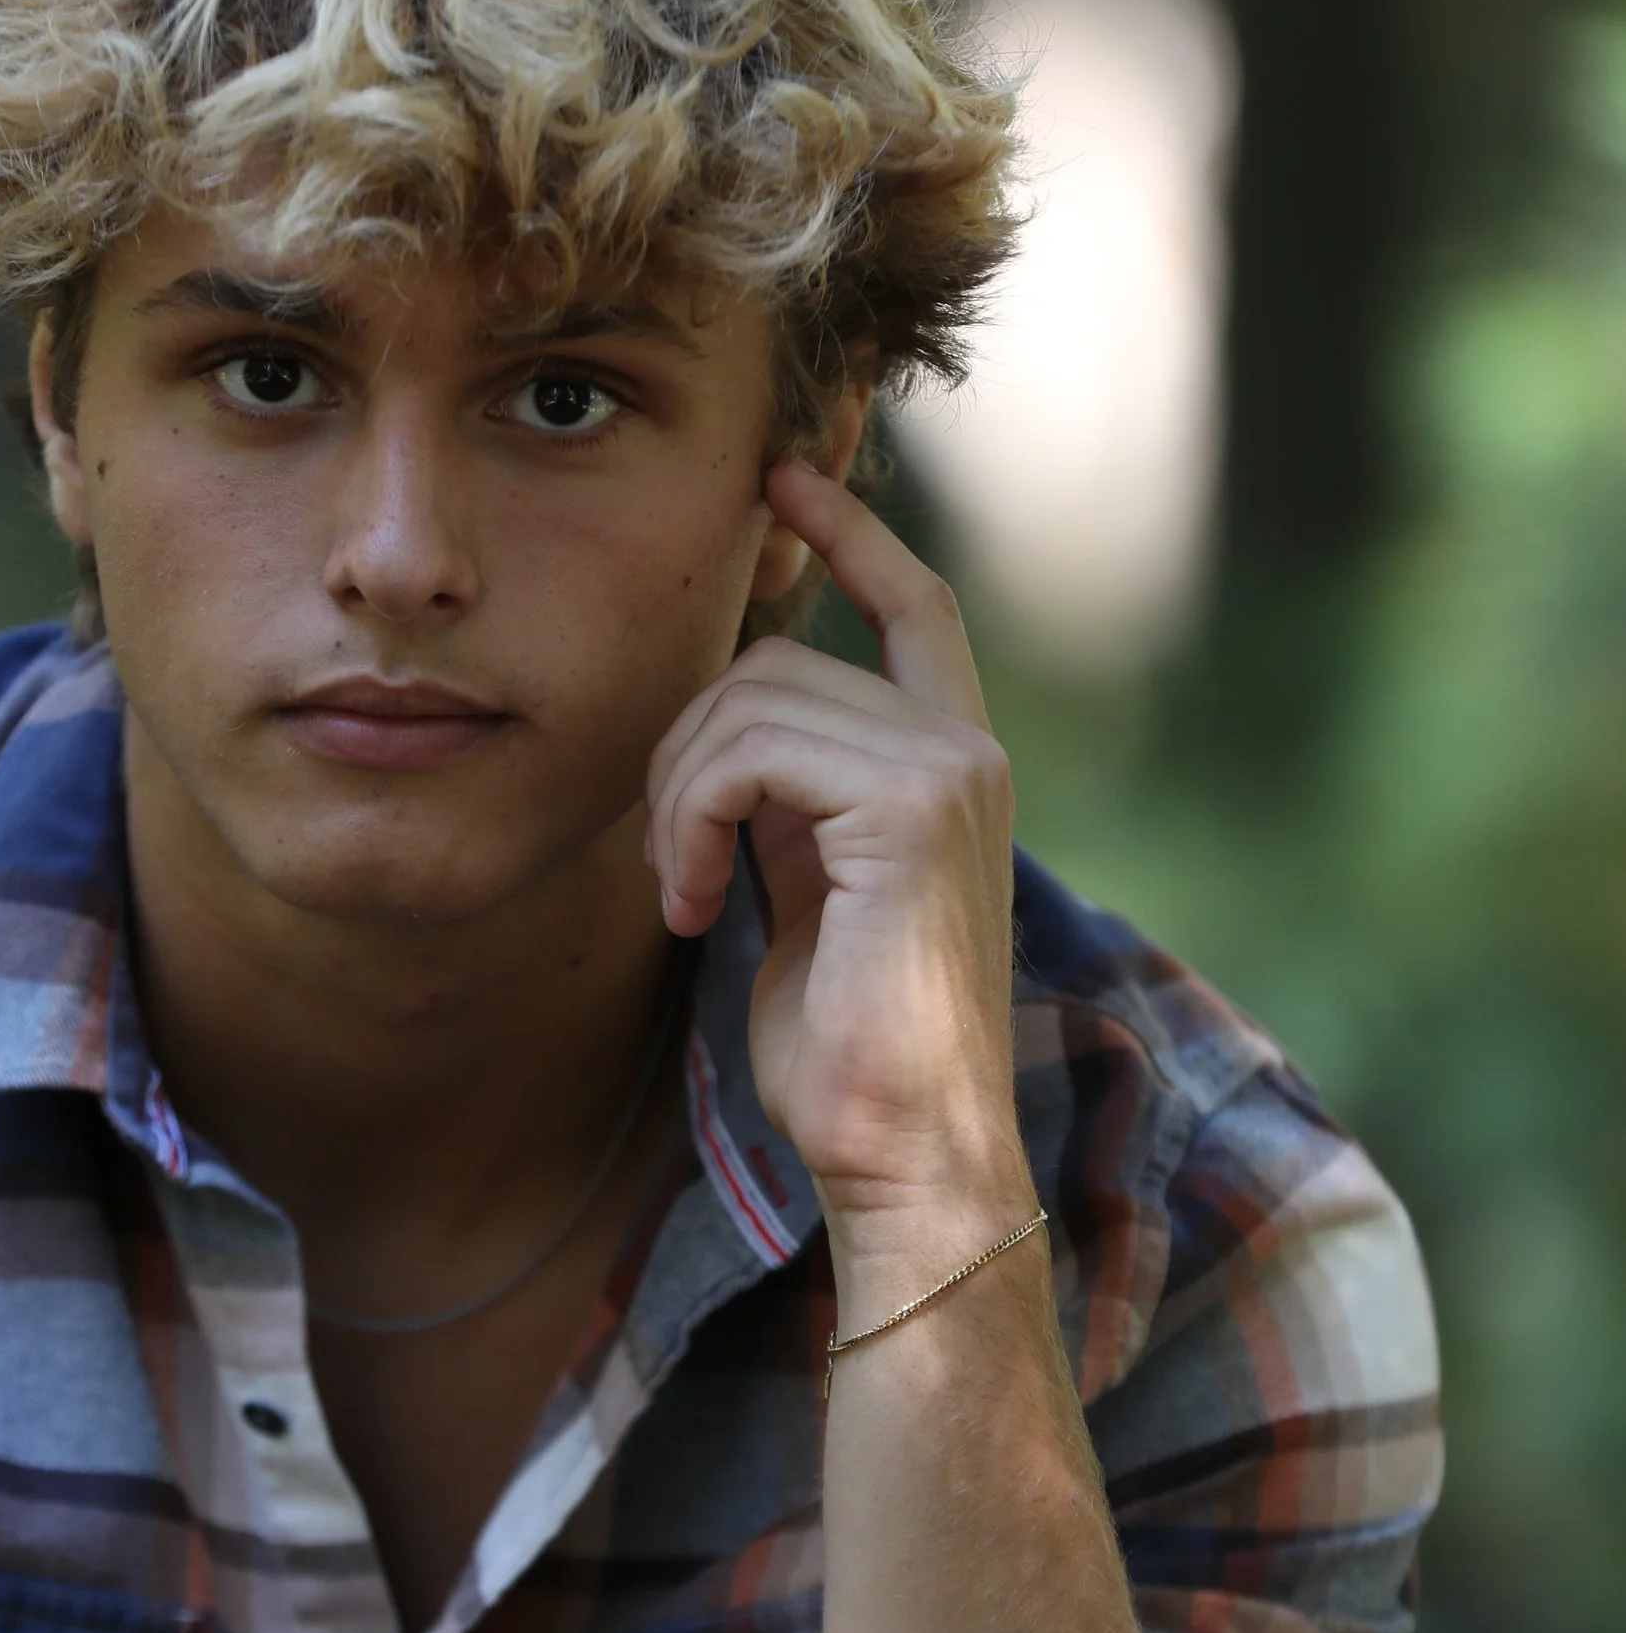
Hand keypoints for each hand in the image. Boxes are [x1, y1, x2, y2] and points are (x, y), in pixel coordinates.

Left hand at [643, 467, 1022, 1256]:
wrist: (900, 1152)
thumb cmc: (843, 1051)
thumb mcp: (802, 895)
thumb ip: (785, 801)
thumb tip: (723, 729)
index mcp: (949, 767)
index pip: (913, 609)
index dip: (849, 535)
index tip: (783, 480)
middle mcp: (965, 751)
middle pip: (777, 662)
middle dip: (683, 750)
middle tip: (666, 867)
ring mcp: (949, 769)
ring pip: (752, 699)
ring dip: (676, 795)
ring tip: (678, 895)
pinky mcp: (913, 805)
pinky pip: (750, 750)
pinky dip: (688, 818)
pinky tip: (688, 903)